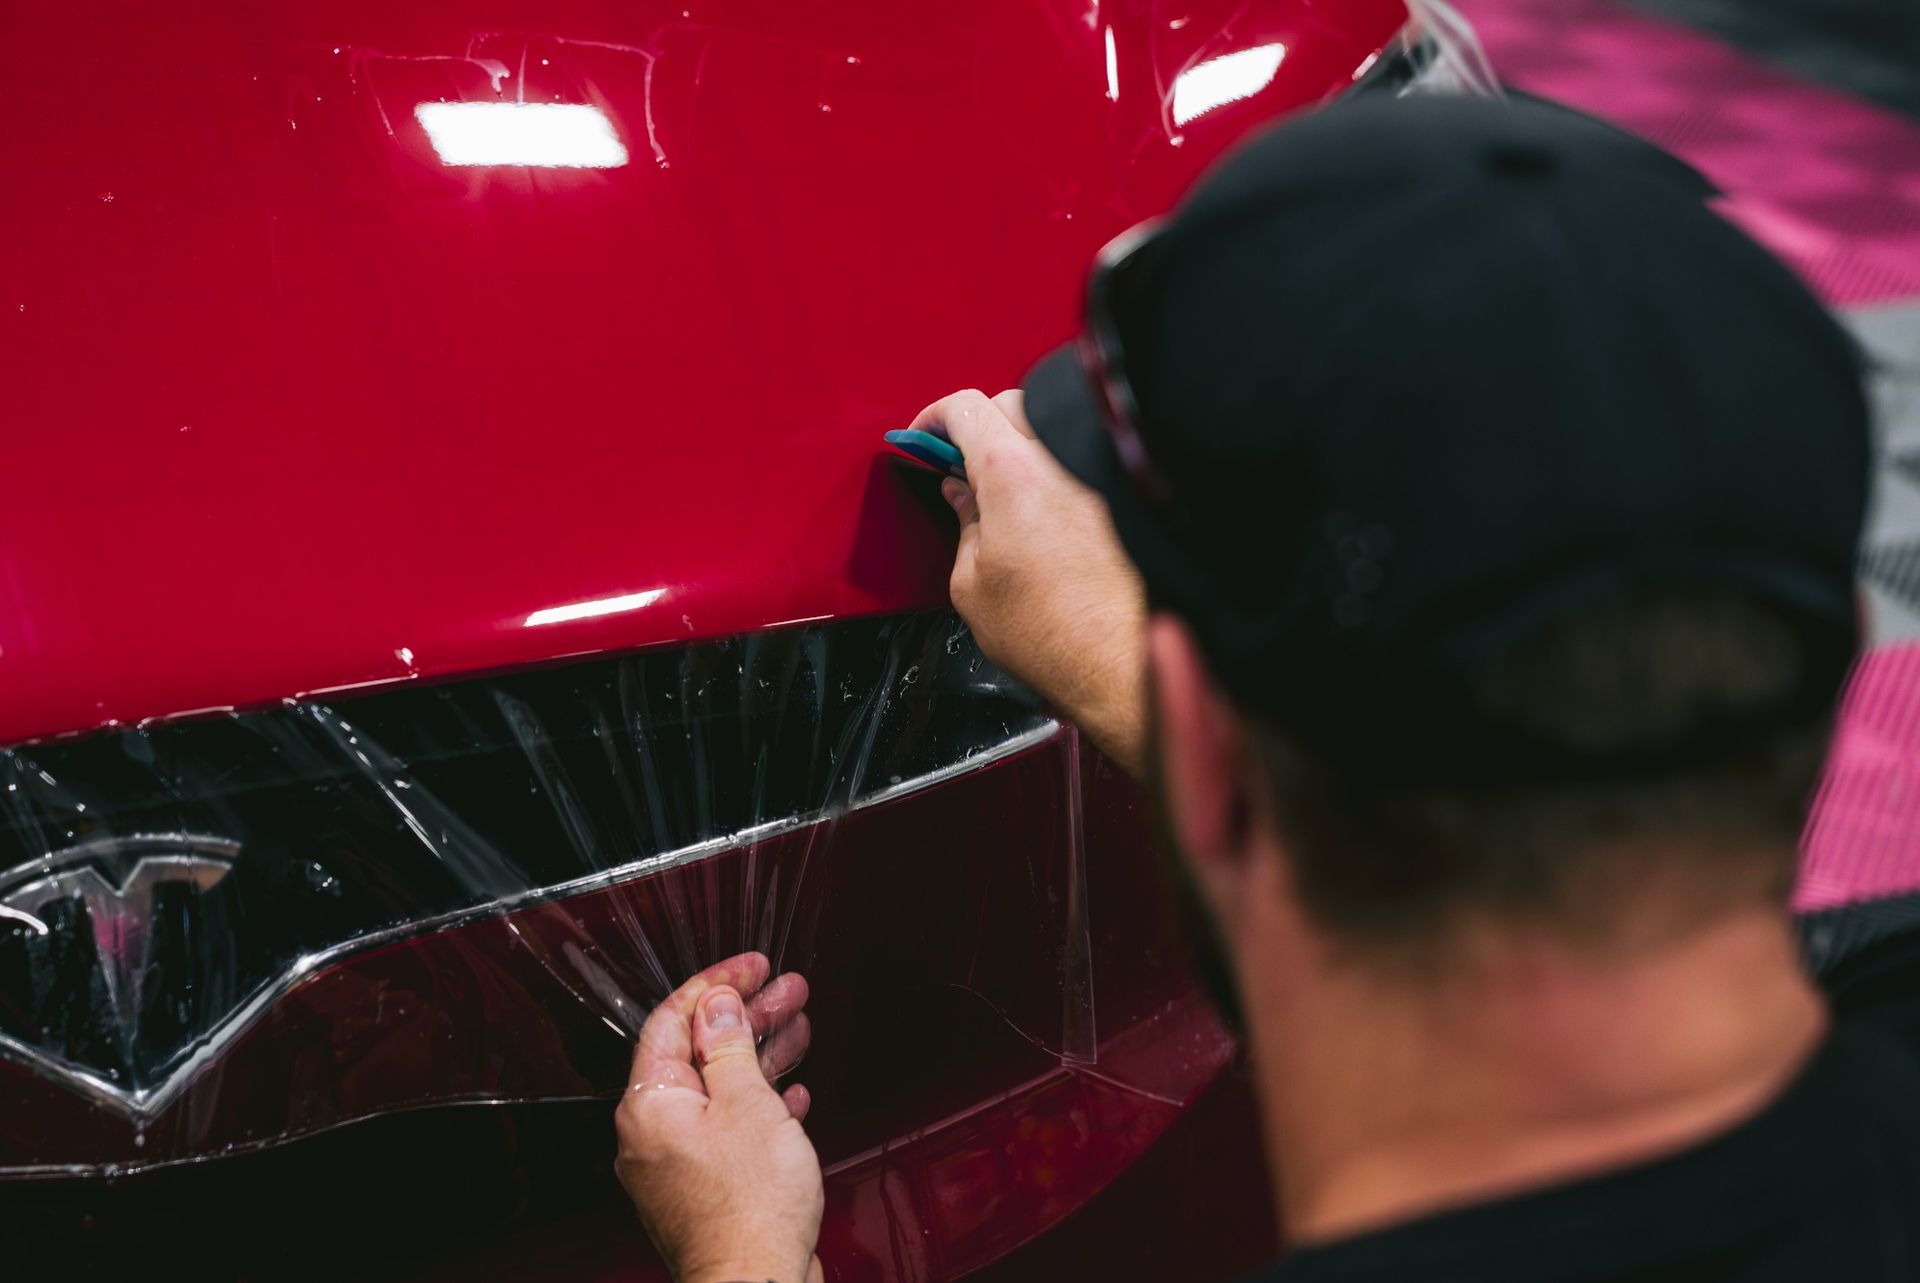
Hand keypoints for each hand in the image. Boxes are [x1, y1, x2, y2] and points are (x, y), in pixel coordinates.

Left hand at [616, 952, 823, 1282]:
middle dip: (747, 1016)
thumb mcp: (748, 1104)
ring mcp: (678, 1162)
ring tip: (798, 1027)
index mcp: (651, 1104)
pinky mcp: (705, 1188)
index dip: (716, 983)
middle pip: (699, 1051)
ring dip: (760, 1054)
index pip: (674, 1020)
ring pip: (719, 1088)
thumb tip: (716, 1005)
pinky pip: (729, 1128)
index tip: (751, 967)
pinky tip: (790, 1095)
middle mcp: (654, 1131)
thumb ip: (729, 1046)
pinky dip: (760, 1105)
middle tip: (786, 991)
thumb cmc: (749, 1210)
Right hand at [912, 388, 1147, 775]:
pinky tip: (1041, 502)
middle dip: (977, 425)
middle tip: (956, 463)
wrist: (1121, 664)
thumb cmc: (1050, 635)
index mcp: (1011, 472)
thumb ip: (963, 523)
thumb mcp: (971, 583)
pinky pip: (1081, 459)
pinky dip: (1055, 467)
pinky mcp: (1124, 496)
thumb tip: (962, 494)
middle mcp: (1061, 457)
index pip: (966, 408)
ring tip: (1000, 486)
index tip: (924, 437)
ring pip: (1050, 428)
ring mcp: (1098, 473)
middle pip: (1010, 405)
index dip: (935, 418)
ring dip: (1020, 444)